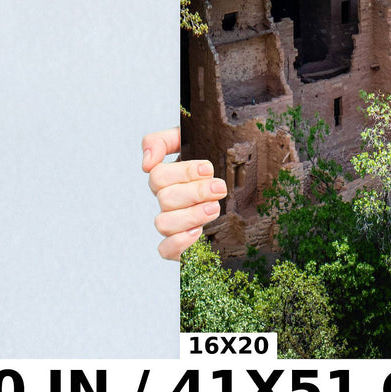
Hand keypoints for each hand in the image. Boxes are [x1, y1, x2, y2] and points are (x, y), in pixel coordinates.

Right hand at [142, 127, 226, 260]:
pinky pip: (165, 250)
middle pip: (164, 199)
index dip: (183, 172)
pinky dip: (180, 242)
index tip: (209, 169)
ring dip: (190, 215)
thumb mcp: (194, 141)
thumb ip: (163, 141)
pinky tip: (199, 232)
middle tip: (219, 188)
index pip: (158, 176)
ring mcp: (174, 224)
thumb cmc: (218, 162)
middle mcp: (168, 202)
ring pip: (163, 224)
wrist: (244, 189)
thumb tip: (146, 162)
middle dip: (195, 192)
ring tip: (215, 208)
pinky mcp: (181, 245)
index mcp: (169, 178)